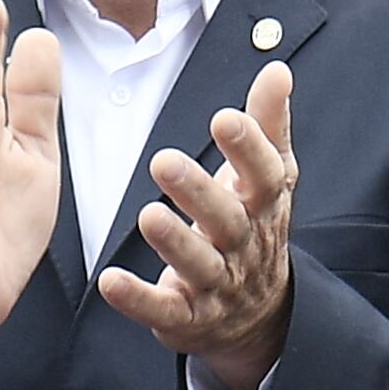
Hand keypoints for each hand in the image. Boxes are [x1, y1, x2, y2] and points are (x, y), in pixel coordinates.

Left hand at [99, 61, 298, 389]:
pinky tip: (111, 281)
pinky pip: (163, 311)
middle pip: (229, 220)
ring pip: (200, 265)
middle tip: (164, 161)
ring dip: (175, 243)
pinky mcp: (188, 319)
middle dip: (200, 192)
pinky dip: (138, 300)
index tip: (225, 117)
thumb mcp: (267, 179)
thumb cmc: (252, 228)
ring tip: (147, 216)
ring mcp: (219, 286)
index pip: (265, 176)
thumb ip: (267, 126)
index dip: (248, 148)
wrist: (258, 315)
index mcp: (264, 207)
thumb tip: (277, 70)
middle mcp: (245, 246)